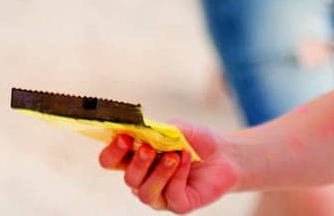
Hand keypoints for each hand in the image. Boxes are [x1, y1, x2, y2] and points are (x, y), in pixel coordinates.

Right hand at [97, 123, 237, 211]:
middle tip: (148, 148)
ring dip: (158, 173)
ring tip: (173, 156)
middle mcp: (143, 180)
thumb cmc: (193, 140)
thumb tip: (139, 130)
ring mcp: (161, 195)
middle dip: (137, 163)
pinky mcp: (179, 205)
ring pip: (146, 193)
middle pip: (128, 179)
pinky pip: (172, 196)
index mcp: (134, 159)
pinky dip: (178, 176)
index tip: (123, 137)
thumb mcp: (172, 128)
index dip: (112, 151)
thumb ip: (154, 130)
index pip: (110, 161)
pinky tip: (186, 159)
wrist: (223, 154)